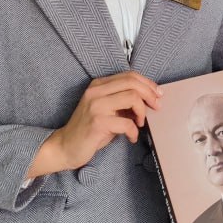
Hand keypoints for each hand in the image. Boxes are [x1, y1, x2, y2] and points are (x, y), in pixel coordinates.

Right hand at [27, 72, 161, 176]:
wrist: (65, 146)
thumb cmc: (89, 130)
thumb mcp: (107, 110)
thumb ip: (123, 102)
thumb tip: (149, 100)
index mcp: (98, 85)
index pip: (129, 75)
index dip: (147, 84)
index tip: (158, 95)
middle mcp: (96, 91)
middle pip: (132, 83)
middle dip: (150, 95)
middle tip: (156, 107)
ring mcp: (95, 106)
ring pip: (132, 98)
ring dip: (142, 112)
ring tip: (140, 123)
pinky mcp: (97, 122)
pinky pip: (126, 123)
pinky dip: (134, 131)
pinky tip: (131, 137)